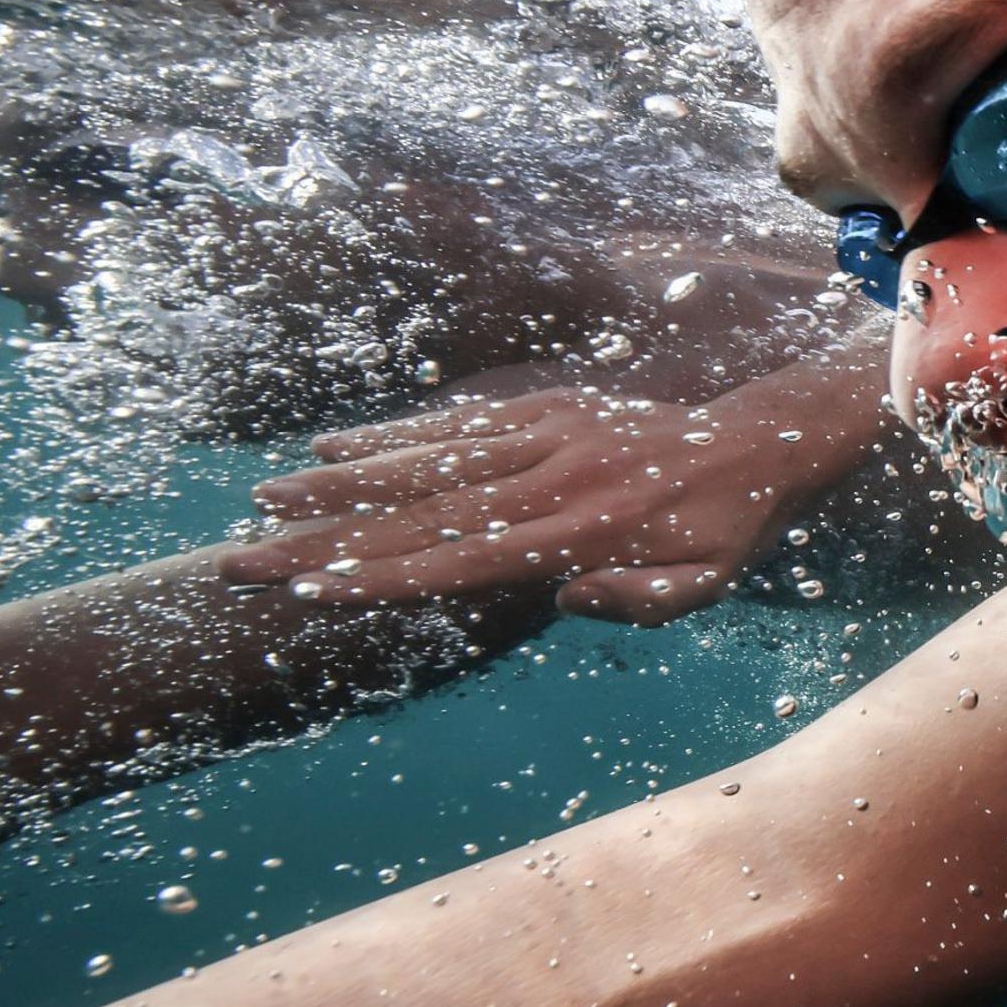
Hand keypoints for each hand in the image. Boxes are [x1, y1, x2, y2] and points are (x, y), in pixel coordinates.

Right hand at [217, 375, 873, 625]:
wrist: (761, 440)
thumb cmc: (729, 531)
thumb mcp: (709, 584)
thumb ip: (641, 599)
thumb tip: (569, 599)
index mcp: (581, 531)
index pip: (461, 560)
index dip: (383, 576)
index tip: (313, 588)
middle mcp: (551, 477)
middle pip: (420, 513)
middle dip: (326, 537)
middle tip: (244, 557)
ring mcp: (544, 435)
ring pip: (425, 459)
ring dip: (340, 480)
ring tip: (264, 498)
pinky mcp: (545, 407)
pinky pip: (457, 423)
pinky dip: (392, 435)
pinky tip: (332, 445)